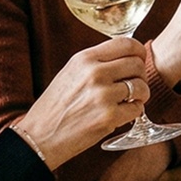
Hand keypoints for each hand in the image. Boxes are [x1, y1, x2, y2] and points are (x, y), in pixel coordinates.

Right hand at [15, 37, 147, 166]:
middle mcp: (94, 73)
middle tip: (134, 85)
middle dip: (140, 75)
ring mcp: (103, 95)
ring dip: (141, 94)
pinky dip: (134, 111)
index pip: (125, 43)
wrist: (39, 137)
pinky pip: (137, 108)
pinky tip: (122, 113)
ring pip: (141, 86)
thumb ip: (96, 63)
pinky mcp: (109, 117)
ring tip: (130, 100)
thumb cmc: (55, 106)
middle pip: (137, 64)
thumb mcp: (71, 73)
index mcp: (84, 59)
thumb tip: (127, 56)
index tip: (139, 59)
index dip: (138, 51)